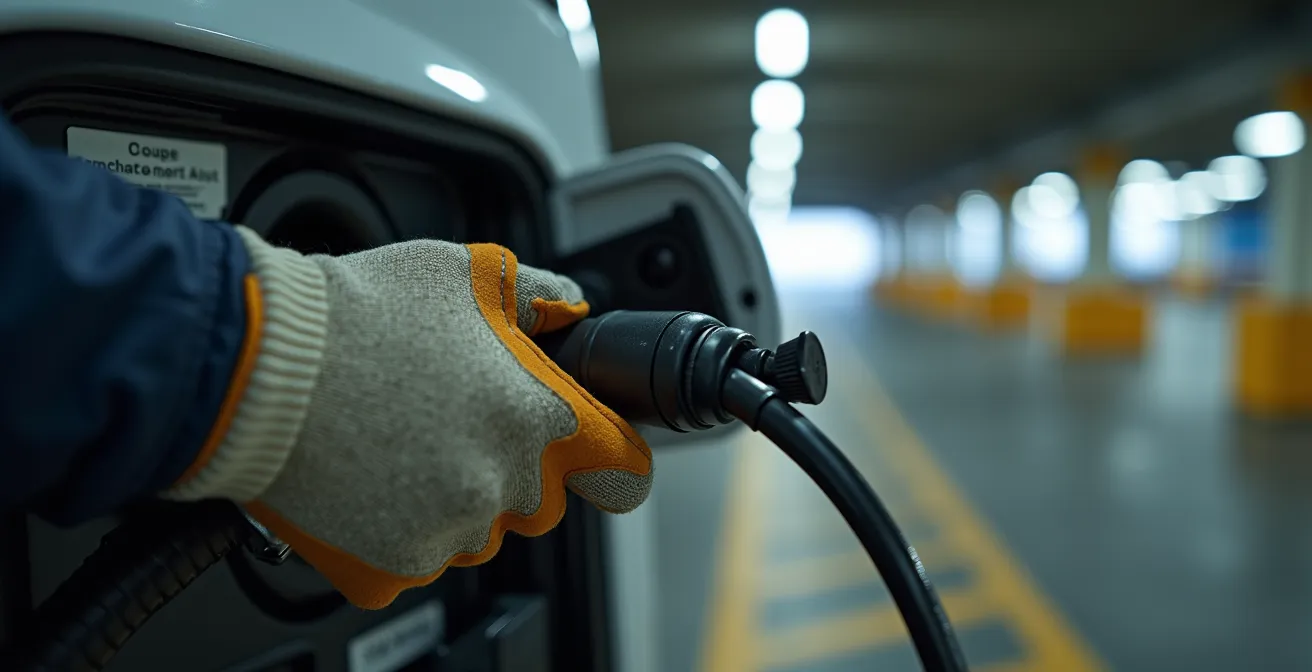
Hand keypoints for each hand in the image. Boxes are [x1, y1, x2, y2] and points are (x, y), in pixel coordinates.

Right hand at [167, 227, 652, 608]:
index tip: (595, 459)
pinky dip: (398, 526)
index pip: (620, 469)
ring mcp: (447, 531)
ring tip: (400, 442)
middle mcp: (502, 482)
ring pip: (478, 531)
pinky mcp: (393, 564)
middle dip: (513, 469)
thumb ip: (538, 296)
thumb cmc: (356, 312)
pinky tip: (369, 475)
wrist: (256, 365)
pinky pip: (418, 555)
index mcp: (536, 415)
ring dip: (455, 498)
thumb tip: (568, 306)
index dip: (609, 460)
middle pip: (541, 500)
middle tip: (454, 425)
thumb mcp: (466, 270)